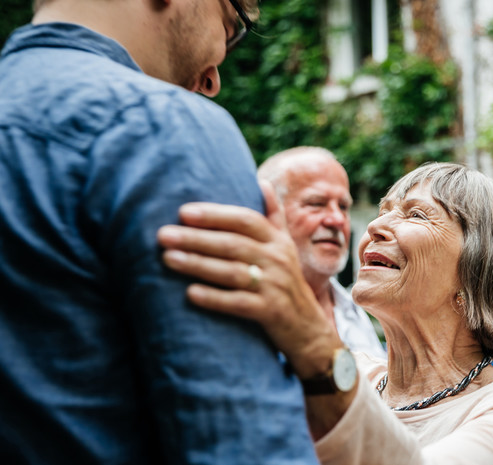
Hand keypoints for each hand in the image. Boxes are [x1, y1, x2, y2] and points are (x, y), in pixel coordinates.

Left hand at [156, 184, 339, 378]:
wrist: (308, 328)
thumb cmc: (287, 282)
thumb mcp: (286, 247)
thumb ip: (273, 216)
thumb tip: (262, 182)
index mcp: (278, 241)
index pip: (246, 220)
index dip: (216, 215)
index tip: (184, 212)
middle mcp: (278, 260)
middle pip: (233, 244)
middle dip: (196, 238)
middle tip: (163, 234)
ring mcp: (275, 286)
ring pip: (232, 272)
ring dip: (198, 264)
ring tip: (168, 258)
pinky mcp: (270, 312)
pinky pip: (239, 303)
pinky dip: (214, 298)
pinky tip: (190, 293)